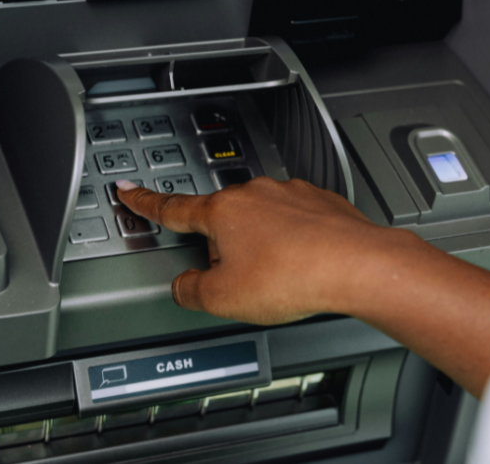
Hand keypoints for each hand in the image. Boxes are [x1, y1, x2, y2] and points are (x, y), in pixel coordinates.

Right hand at [117, 176, 489, 397]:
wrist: (359, 266)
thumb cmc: (295, 276)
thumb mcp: (224, 299)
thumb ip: (193, 291)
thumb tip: (187, 286)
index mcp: (223, 211)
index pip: (173, 208)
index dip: (147, 203)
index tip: (130, 191)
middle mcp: (256, 193)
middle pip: (224, 222)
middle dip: (225, 249)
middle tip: (240, 280)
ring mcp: (292, 195)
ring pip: (263, 223)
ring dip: (264, 248)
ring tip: (281, 280)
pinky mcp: (323, 204)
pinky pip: (298, 225)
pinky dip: (296, 244)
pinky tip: (305, 268)